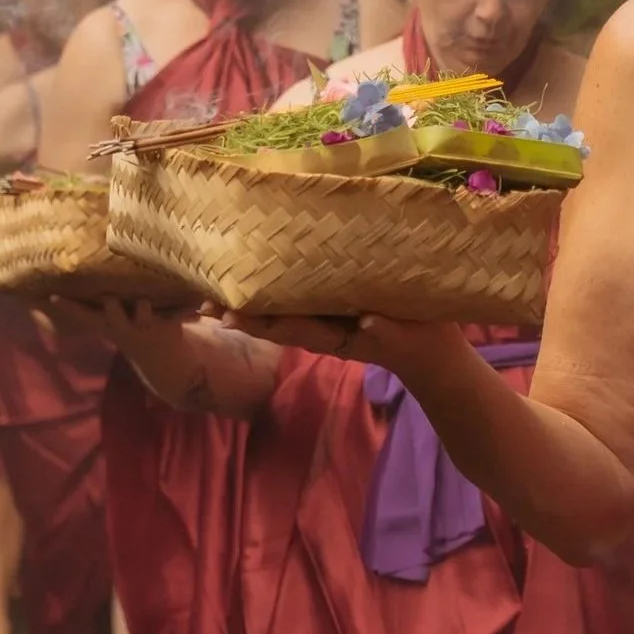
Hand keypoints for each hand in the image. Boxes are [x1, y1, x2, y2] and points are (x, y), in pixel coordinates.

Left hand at [225, 311, 469, 389]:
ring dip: (247, 302)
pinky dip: (270, 291)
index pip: (288, 328)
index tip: (227, 314)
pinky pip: (295, 300)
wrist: (433, 358)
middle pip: (273, 321)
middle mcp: (322, 329)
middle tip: (201, 301)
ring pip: (279, 311)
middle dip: (239, 312)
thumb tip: (367, 323)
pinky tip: (251, 276)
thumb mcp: (410, 337)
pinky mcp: (333, 309)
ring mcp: (325, 320)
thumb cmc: (423, 342)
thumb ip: (388, 331)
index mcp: (335, 335)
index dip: (257, 322)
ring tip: (212, 289)